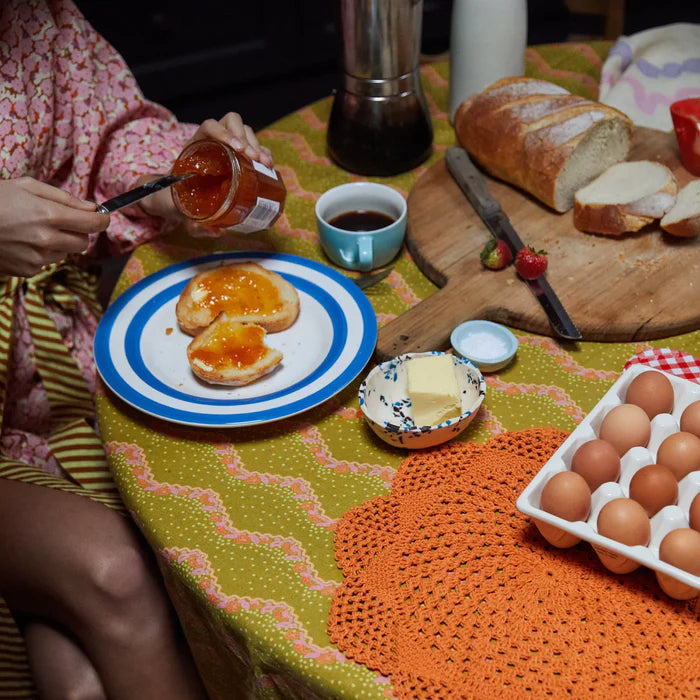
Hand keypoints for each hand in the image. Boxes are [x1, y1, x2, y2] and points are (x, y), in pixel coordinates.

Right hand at [0, 178, 109, 276]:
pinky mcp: (27, 271)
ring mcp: (37, 258)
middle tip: (62, 221)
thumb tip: (92, 207)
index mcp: (49, 216)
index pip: (94, 224)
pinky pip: (47, 262)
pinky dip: (42, 253)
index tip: (100, 217)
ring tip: (34, 229)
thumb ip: (65, 198)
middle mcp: (47, 240)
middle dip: (79, 232)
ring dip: (59, 242)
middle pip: (84, 242)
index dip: (101, 219)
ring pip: (66, 253)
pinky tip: (23, 242)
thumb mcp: (28, 187)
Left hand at [138, 112, 273, 222]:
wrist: (176, 199)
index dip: (224, 132)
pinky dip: (264, 155)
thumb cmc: (177, 200)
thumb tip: (218, 232)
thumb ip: (194, 223)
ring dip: (258, 145)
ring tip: (264, 163)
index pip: (210, 127)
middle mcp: (212, 143)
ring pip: (246, 133)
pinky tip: (268, 168)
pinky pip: (254, 149)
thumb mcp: (181, 212)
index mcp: (195, 147)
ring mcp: (227, 148)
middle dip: (246, 138)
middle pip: (232, 123)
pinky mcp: (239, 158)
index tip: (237, 149)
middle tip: (254, 159)